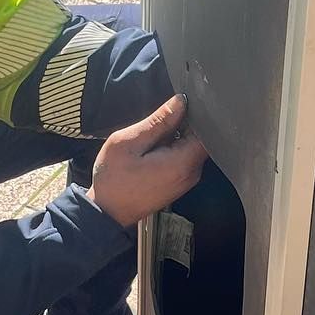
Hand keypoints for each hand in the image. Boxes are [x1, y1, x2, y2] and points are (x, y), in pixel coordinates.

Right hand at [90, 95, 207, 228]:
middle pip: (202, 138)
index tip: (181, 104)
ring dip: (177, 136)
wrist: (106, 213)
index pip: (208, 130)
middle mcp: (191, 173)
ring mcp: (187, 180)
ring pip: (193, 147)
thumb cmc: (114, 180)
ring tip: (155, 134)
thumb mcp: (129, 143)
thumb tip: (181, 101)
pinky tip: (155, 148)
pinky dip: (173, 148)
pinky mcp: (179, 182)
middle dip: (186, 123)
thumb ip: (158, 122)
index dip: (197, 113)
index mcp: (182, 162)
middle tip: (162, 118)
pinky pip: (184, 157)